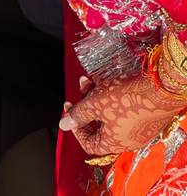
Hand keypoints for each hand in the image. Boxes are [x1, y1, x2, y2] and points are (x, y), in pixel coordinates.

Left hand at [59, 73, 186, 154]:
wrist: (162, 87)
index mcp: (115, 143)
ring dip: (96, 97)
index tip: (70, 110)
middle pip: (98, 126)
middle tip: (79, 90)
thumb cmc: (127, 99)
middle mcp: (127, 139)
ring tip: (87, 80)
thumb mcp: (95, 104)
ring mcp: (138, 127)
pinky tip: (105, 81)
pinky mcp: (145, 114)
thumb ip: (78, 115)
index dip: (76, 128)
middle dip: (86, 106)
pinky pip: (123, 108)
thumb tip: (63, 125)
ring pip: (109, 114)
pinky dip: (111, 96)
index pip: (89, 144)